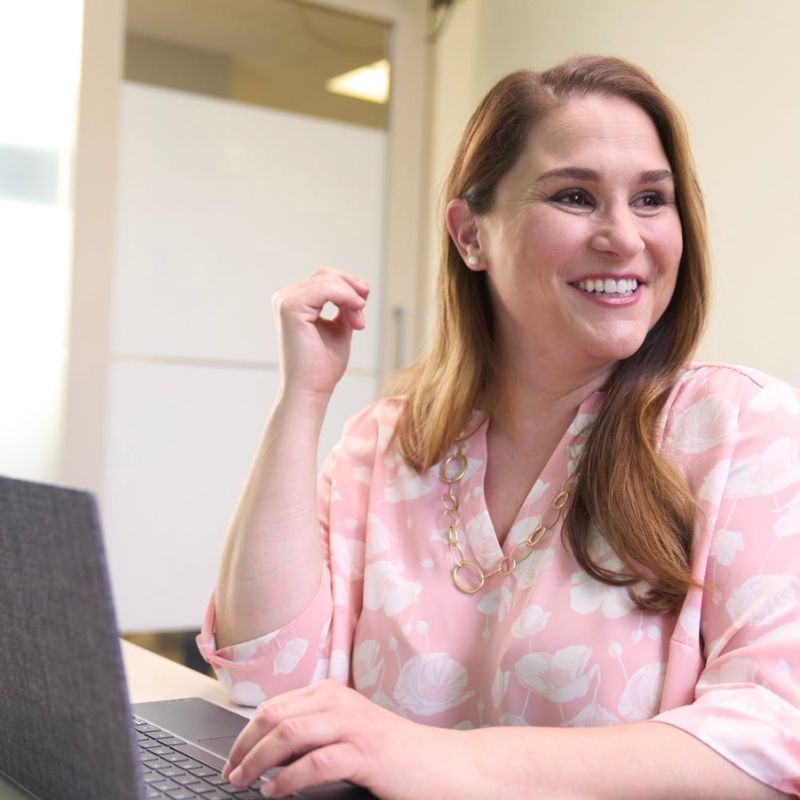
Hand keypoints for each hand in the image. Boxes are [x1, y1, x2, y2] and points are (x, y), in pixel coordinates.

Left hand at [222, 680, 487, 798]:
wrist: (442, 764)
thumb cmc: (395, 754)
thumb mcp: (350, 733)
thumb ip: (316, 732)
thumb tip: (269, 751)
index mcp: (333, 693)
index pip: (275, 706)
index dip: (246, 732)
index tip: (233, 757)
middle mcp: (340, 702)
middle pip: (275, 716)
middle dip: (245, 746)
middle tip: (231, 772)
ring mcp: (353, 725)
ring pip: (289, 734)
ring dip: (258, 761)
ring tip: (244, 782)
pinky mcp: (365, 752)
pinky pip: (315, 763)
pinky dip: (288, 780)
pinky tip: (275, 792)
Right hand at [273, 268, 369, 398]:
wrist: (311, 389)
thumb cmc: (323, 366)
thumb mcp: (339, 328)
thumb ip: (345, 307)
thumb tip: (359, 287)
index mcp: (294, 302)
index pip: (326, 279)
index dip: (350, 290)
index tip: (362, 312)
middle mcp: (285, 298)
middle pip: (327, 274)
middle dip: (352, 291)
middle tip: (361, 318)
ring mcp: (285, 301)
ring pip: (328, 279)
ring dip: (351, 298)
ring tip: (357, 323)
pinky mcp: (291, 308)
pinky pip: (326, 288)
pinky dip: (346, 296)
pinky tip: (355, 313)